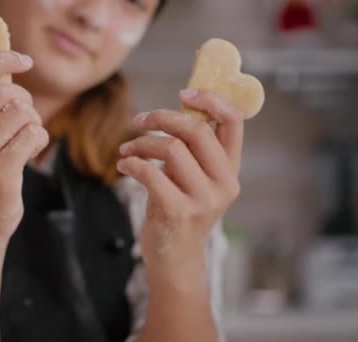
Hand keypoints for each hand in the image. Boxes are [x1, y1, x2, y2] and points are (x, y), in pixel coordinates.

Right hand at [0, 51, 48, 250]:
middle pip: (6, 92)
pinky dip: (39, 140)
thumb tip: (9, 62)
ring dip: (34, 123)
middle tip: (24, 122)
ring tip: (25, 141)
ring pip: (23, 113)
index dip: (2, 58)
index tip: (25, 60)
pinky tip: (29, 155)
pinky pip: (33, 134)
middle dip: (25, 103)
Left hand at [117, 89, 242, 276]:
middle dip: (161, 118)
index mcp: (231, 169)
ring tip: (126, 149)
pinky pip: (151, 173)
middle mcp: (224, 183)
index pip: (234, 122)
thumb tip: (173, 109)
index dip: (211, 99)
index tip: (184, 92)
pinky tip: (123, 164)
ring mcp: (204, 200)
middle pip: (196, 130)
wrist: (175, 257)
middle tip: (139, 120)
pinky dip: (131, 163)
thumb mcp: (192, 178)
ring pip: (170, 148)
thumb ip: (191, 150)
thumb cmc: (179, 209)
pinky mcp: (179, 212)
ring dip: (140, 143)